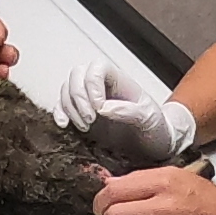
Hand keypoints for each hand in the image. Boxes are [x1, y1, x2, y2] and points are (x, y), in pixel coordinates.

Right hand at [53, 56, 193, 165]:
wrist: (155, 146)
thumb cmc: (156, 129)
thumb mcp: (150, 119)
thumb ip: (129, 111)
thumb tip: (104, 108)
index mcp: (120, 81)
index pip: (97, 67)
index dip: (92, 83)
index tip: (98, 108)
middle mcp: (103, 87)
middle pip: (77, 75)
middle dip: (78, 97)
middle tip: (90, 120)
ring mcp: (90, 100)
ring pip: (67, 89)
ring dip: (70, 108)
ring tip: (85, 127)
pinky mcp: (82, 115)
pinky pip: (62, 106)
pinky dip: (59, 113)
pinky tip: (64, 125)